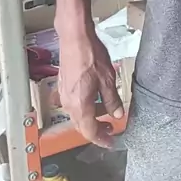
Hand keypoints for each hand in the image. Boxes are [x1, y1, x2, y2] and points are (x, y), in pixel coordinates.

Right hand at [57, 28, 123, 147]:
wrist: (74, 38)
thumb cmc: (90, 56)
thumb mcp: (108, 79)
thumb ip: (112, 100)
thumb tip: (117, 114)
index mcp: (80, 106)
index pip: (90, 131)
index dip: (101, 139)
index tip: (111, 142)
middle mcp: (69, 104)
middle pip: (81, 125)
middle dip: (96, 128)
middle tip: (110, 127)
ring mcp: (63, 94)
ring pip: (76, 114)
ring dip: (90, 116)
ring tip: (105, 109)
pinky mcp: (62, 85)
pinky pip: (72, 103)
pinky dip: (83, 105)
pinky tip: (92, 96)